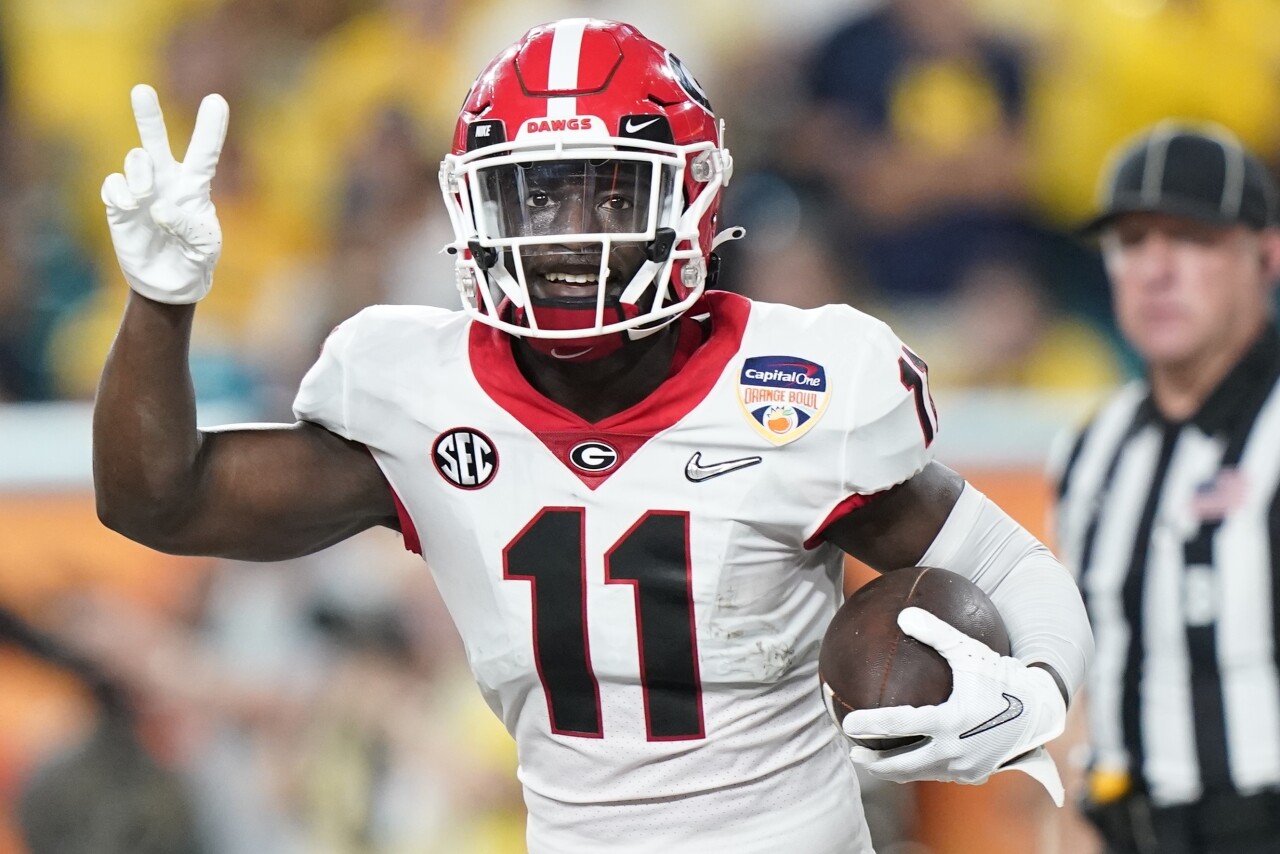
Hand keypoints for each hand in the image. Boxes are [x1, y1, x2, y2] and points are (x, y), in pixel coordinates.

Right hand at [101, 84, 228, 303]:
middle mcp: (166, 180)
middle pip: (155, 140)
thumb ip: (187, 224)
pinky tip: (129, 206)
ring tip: (145, 195)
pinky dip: (120, 192)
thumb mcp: (204, 244)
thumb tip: (158, 207)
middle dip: (148, 115)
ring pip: (135, 160)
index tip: (217, 101)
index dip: (210, 128)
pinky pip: (113, 184)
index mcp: (194, 185)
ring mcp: (141, 189)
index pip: (204, 153)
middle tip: (141, 90)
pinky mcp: (119, 204)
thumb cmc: (195, 257)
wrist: (171, 280)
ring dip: (140, 173)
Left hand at [841, 607, 1066, 804]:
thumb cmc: (1003, 676)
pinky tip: (909, 758)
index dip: (870, 725)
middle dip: (875, 762)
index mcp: (951, 720)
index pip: (900, 725)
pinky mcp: (974, 775)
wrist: (1042, 711)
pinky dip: (919, 769)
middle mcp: (956, 750)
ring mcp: (965, 767)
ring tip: (874, 761)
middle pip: (903, 764)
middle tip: (853, 751)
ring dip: (894, 770)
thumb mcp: (970, 650)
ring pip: (920, 773)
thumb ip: (936, 633)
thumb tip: (903, 614)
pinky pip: (939, 773)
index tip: (847, 724)